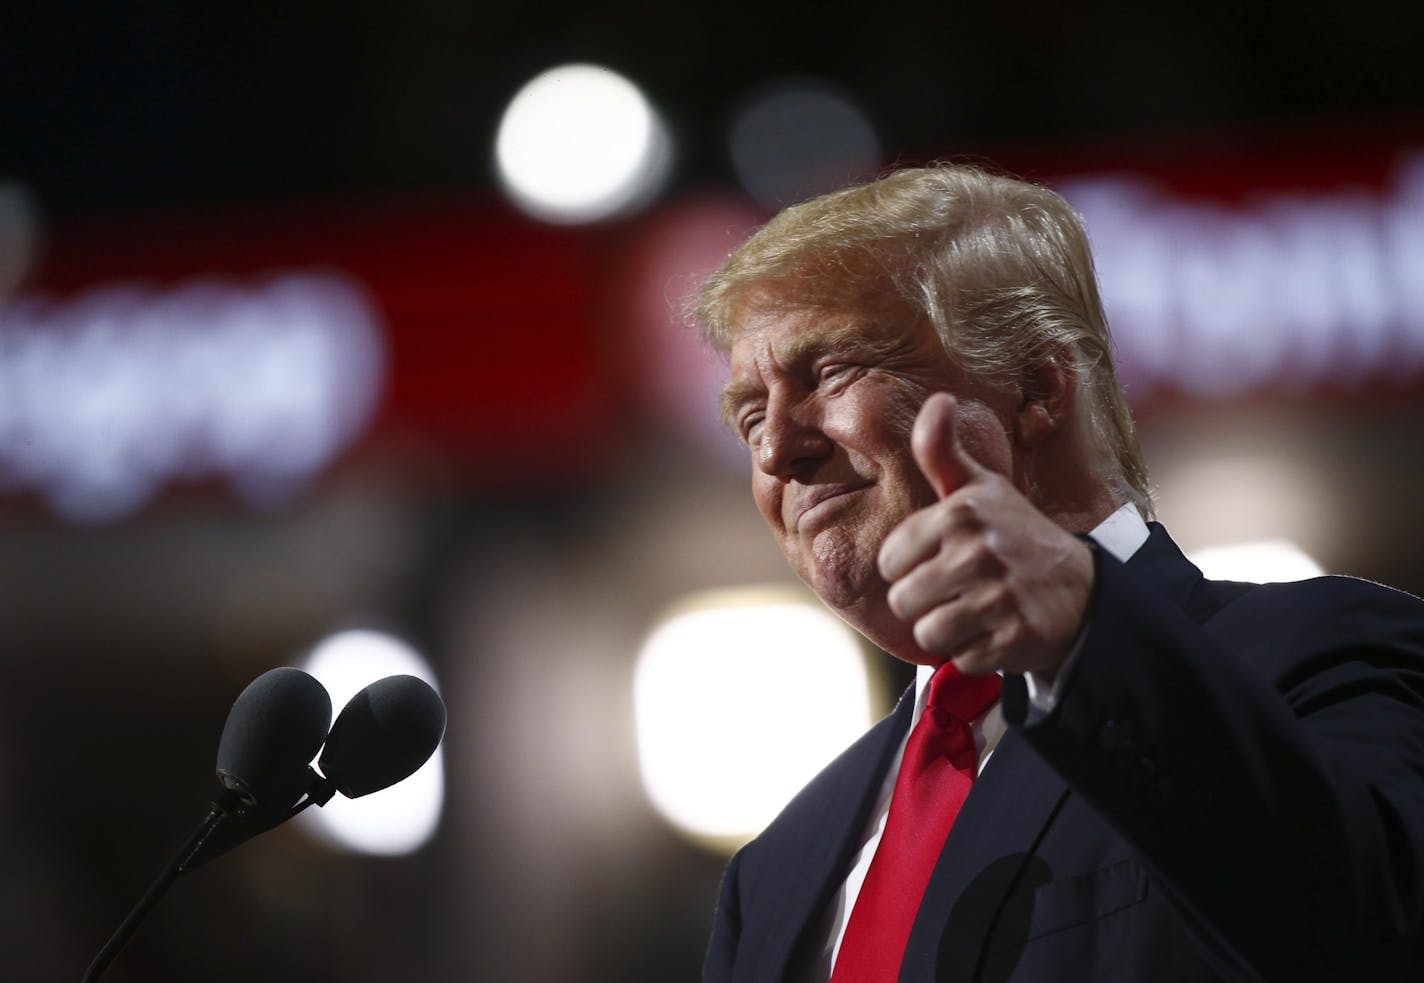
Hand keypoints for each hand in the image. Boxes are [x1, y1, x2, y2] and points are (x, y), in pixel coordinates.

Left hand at [877, 392, 1094, 677]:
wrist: (1081, 588)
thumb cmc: (1013, 534)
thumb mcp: (978, 487)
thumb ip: (941, 450)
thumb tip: (938, 399)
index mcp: (960, 513)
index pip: (889, 564)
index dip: (909, 568)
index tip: (941, 559)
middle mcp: (979, 552)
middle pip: (903, 602)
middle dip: (927, 603)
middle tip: (962, 589)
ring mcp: (999, 597)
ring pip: (928, 634)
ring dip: (949, 631)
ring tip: (977, 611)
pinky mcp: (1015, 639)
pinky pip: (962, 659)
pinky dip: (977, 653)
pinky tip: (999, 630)